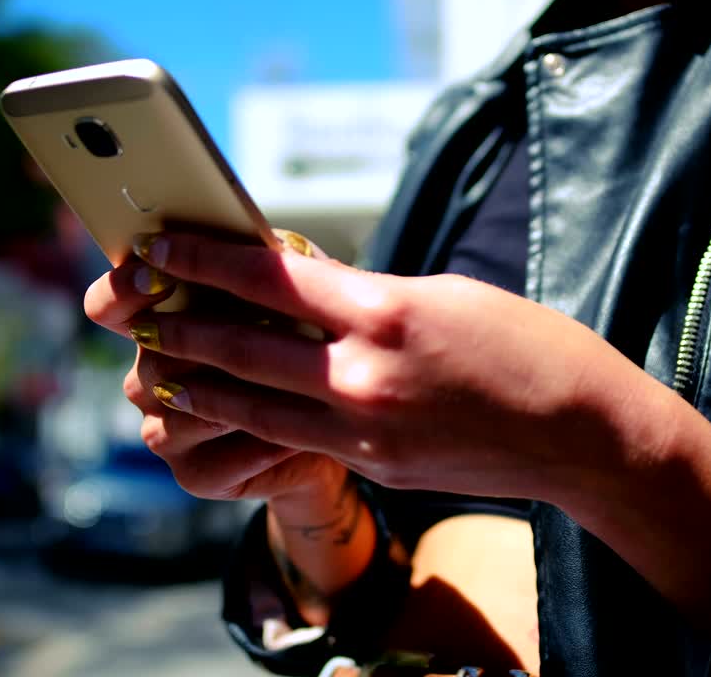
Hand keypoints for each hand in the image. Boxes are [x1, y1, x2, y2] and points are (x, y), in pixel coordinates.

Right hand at [84, 232, 347, 506]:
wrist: (336, 424)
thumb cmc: (307, 343)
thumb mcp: (293, 294)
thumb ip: (268, 266)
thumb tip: (266, 243)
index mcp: (158, 324)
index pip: (109, 306)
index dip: (123, 290)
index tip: (155, 273)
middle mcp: (149, 378)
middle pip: (148, 360)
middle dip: (203, 345)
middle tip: (258, 329)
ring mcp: (166, 430)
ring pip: (177, 413)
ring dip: (236, 395)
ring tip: (290, 384)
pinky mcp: (194, 475)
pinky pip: (212, 461)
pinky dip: (258, 444)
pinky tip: (299, 431)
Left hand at [99, 230, 675, 505]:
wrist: (581, 434)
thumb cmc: (526, 345)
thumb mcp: (442, 294)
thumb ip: (364, 294)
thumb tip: (300, 288)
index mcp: (388, 311)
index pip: (269, 278)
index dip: (202, 258)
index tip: (158, 243)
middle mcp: (365, 374)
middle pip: (241, 347)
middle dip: (176, 324)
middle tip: (129, 306)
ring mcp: (366, 430)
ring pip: (250, 406)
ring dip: (193, 383)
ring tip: (154, 365)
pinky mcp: (373, 467)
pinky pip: (291, 440)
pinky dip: (247, 421)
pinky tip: (221, 408)